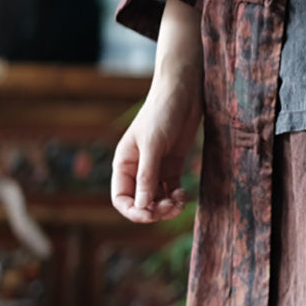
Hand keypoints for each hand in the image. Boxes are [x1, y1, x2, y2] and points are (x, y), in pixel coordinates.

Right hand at [111, 0, 203, 223]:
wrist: (184, 90)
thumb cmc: (163, 112)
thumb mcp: (153, 145)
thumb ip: (147, 176)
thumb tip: (142, 208)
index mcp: (124, 163)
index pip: (122, 198)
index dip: (133, 211)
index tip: (150, 214)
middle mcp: (138, 168)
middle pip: (141, 202)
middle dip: (153, 210)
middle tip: (169, 208)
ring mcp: (156, 166)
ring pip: (157, 198)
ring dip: (166, 206)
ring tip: (178, 204)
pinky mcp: (173, 163)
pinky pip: (170, 188)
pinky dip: (175, 196)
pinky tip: (182, 196)